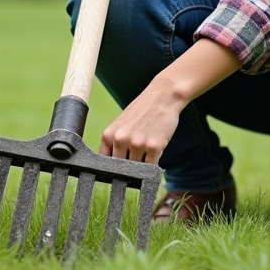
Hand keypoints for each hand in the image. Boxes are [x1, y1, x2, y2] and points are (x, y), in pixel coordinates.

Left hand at [99, 39, 241, 163]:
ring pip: (137, 169)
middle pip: (121, 168)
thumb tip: (114, 169)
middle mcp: (121, 140)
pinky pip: (151, 167)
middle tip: (136, 162)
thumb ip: (116, 143)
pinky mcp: (154, 147)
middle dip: (128, 169)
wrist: (164, 96)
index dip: (111, 170)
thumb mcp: (122, 124)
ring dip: (142, 166)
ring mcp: (137, 144)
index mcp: (109, 135)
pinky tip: (156, 154)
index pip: (105, 163)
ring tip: (148, 152)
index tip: (117, 173)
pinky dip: (153, 166)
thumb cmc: (143, 110)